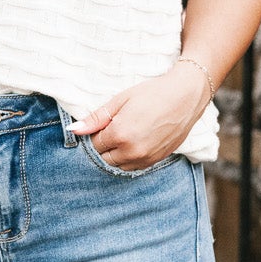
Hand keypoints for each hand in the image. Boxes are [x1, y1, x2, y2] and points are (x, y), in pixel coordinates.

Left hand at [71, 67, 207, 169]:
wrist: (186, 96)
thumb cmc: (152, 93)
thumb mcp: (120, 100)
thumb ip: (96, 118)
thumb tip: (74, 130)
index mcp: (119, 134)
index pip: (93, 145)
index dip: (94, 134)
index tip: (102, 124)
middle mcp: (131, 151)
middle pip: (103, 158)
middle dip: (103, 146)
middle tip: (112, 128)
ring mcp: (145, 158)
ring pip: (117, 166)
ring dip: (114, 154)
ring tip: (124, 134)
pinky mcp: (156, 161)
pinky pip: (132, 168)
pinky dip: (128, 159)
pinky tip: (134, 141)